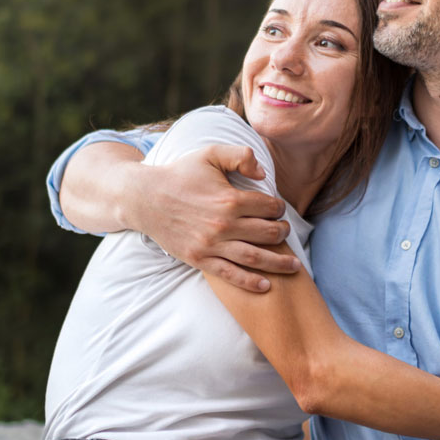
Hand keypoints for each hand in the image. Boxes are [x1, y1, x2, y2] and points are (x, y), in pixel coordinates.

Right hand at [121, 144, 301, 290]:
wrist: (145, 198)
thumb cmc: (180, 174)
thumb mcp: (209, 154)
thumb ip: (240, 155)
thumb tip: (264, 174)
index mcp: (230, 199)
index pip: (268, 206)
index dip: (279, 207)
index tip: (279, 209)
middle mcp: (223, 224)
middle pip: (268, 233)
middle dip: (283, 232)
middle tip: (285, 231)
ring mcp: (212, 244)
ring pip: (254, 257)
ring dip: (279, 262)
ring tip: (294, 265)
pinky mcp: (200, 259)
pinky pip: (229, 274)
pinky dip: (249, 282)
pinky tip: (266, 286)